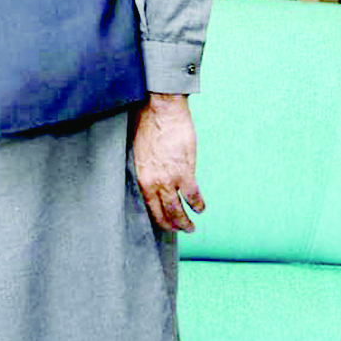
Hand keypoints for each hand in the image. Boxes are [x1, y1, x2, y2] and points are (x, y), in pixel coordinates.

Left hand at [129, 92, 203, 232]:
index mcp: (141, 177)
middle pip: (164, 213)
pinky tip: (201, 208)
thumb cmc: (148, 125)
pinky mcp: (185, 171)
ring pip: (178, 209)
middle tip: (181, 230)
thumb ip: (146, 169)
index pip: (149, 207)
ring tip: (192, 227)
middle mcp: (154, 183)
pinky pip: (193, 196)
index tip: (165, 225)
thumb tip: (152, 180)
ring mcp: (170, 179)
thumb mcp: (140, 152)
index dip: (159, 219)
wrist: (161, 110)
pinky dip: (198, 205)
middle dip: (173, 226)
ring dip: (186, 222)